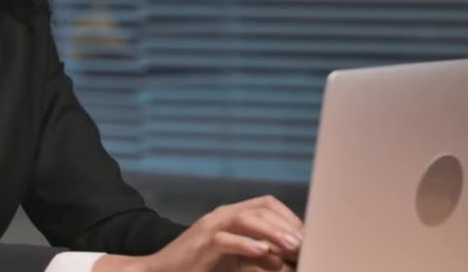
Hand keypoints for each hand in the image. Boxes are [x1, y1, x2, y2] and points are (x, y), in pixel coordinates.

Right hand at [143, 195, 302, 271]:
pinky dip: (245, 245)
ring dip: (271, 231)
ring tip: (291, 246)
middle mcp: (221, 215)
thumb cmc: (200, 265)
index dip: (288, 216)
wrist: (161, 270)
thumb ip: (257, 253)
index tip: (306, 234)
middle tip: (303, 243)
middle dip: (285, 224)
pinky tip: (263, 252)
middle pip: (259, 208)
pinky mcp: (200, 245)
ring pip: (244, 219)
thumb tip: (285, 256)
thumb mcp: (234, 258)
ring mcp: (209, 228)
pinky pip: (224, 240)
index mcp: (230, 214)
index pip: (265, 203)